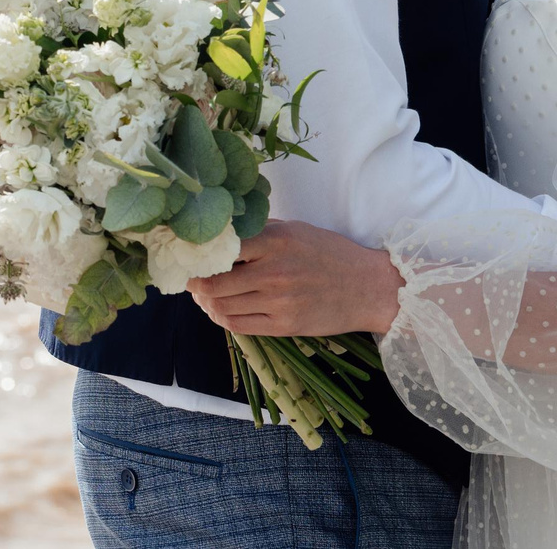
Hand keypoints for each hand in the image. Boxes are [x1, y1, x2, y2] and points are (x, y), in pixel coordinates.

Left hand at [185, 220, 401, 337]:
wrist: (367, 288)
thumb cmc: (330, 254)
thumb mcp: (296, 230)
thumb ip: (260, 230)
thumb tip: (222, 232)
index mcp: (276, 240)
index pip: (222, 247)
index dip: (199, 254)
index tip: (189, 254)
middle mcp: (274, 271)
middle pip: (213, 282)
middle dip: (194, 282)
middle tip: (190, 278)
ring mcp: (279, 302)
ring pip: (221, 306)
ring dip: (205, 302)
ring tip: (203, 295)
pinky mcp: (284, 326)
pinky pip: (238, 325)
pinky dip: (220, 318)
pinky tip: (219, 310)